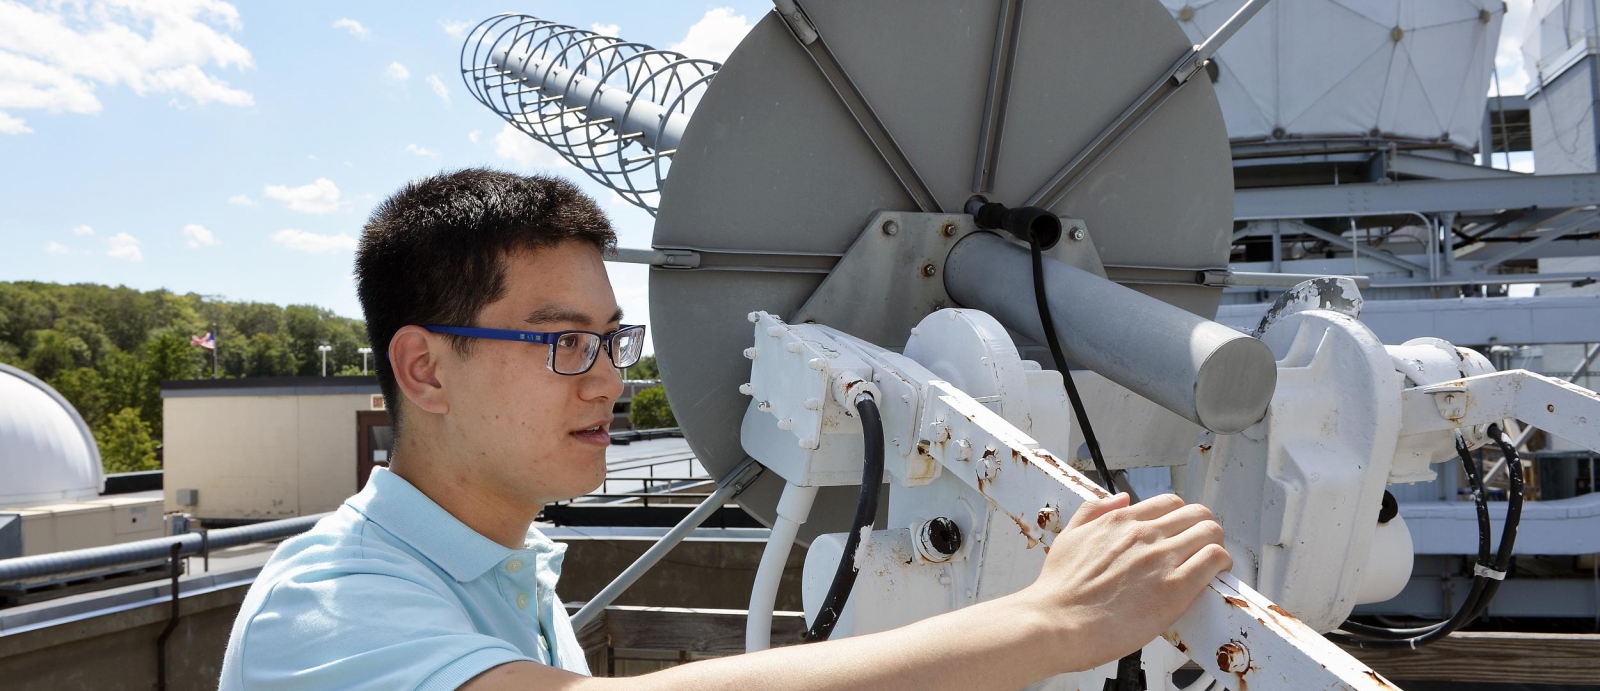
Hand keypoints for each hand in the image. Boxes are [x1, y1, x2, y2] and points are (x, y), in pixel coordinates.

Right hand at [1013, 492, 1231, 673]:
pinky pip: (1213, 560)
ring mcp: (1162, 559)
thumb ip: (1093, 512)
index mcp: (1121, 522)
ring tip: (1212, 562)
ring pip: (1210, 531)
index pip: (1169, 503)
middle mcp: (1144, 534)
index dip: (1180, 517)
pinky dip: (1221, 563)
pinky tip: (1216, 575)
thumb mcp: (1069, 537)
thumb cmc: (1059, 590)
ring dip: (1215, 544)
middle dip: (1203, 527)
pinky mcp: (1175, 588)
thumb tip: (1120, 499)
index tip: (1181, 533)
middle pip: (1196, 513)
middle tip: (1200, 547)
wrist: (1055, 623)